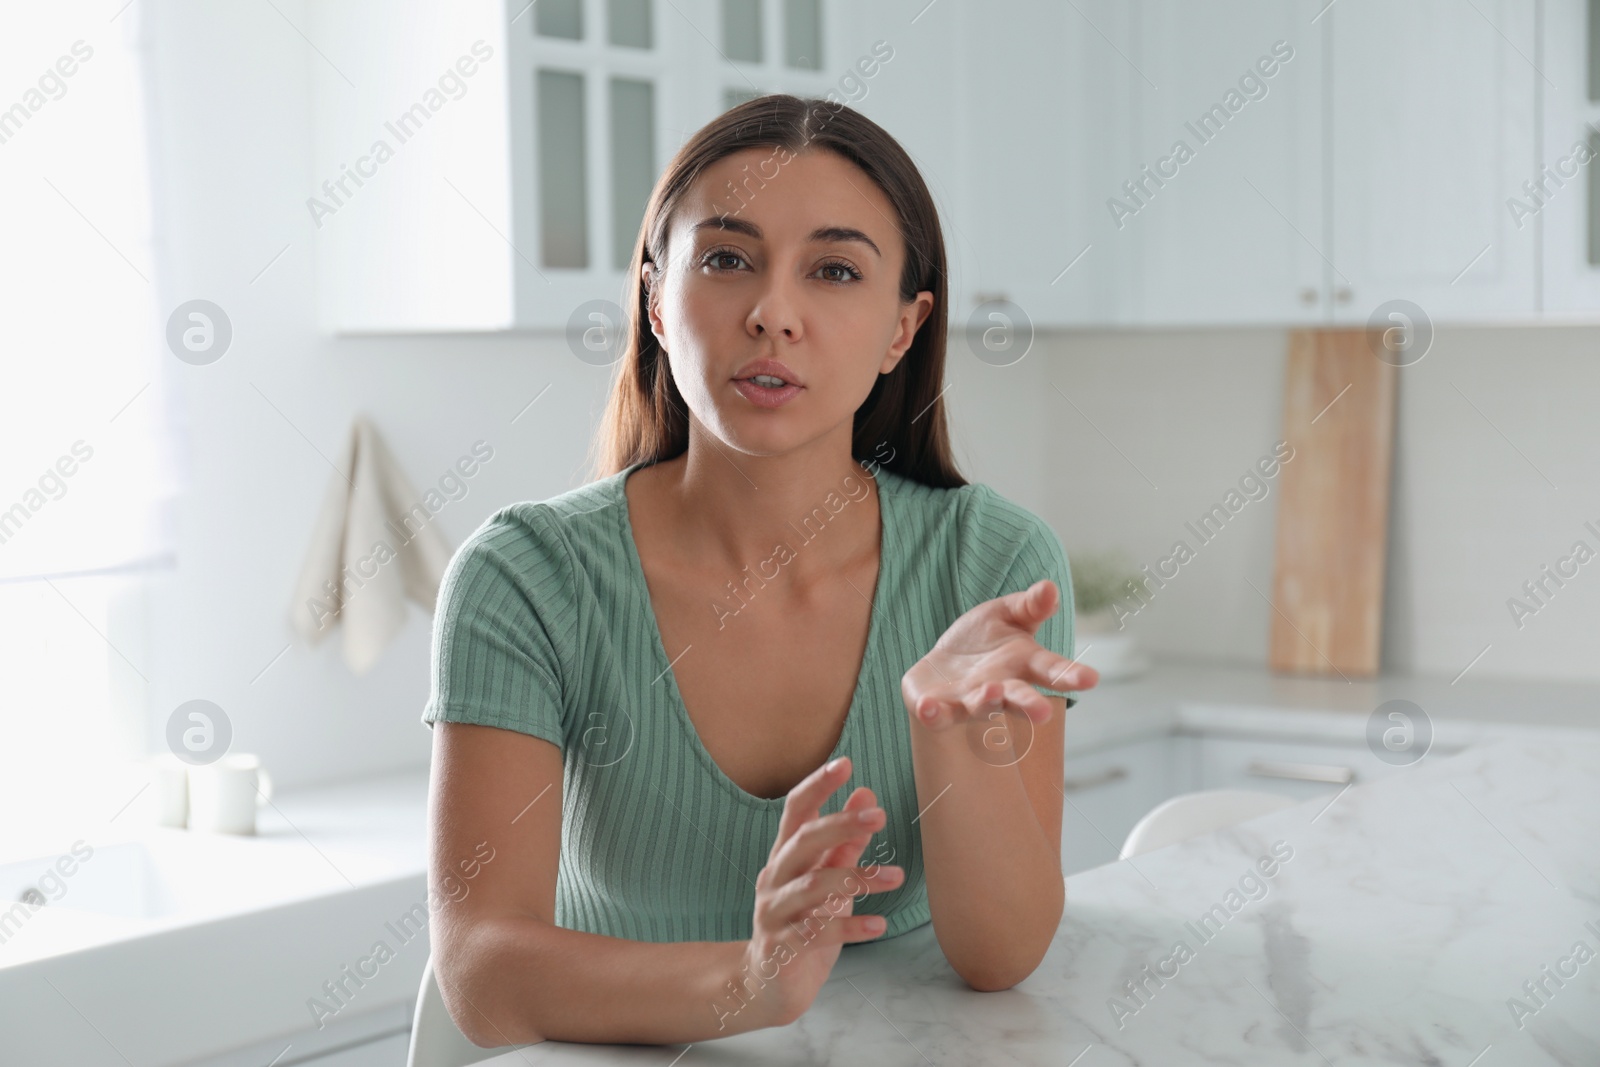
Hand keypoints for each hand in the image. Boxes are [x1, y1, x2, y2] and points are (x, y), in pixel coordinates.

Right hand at [733, 756, 902, 1029]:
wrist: (768, 986)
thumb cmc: (802, 926)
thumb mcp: (827, 882)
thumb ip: (845, 844)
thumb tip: (866, 796)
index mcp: (785, 857)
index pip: (795, 811)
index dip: (817, 786)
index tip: (846, 763)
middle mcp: (774, 879)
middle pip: (803, 841)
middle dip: (840, 824)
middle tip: (879, 815)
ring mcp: (774, 913)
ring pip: (813, 886)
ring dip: (858, 878)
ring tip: (897, 878)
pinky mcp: (781, 948)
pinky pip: (816, 932)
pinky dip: (850, 925)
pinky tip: (879, 924)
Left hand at [901, 579, 1098, 731]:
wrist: (943, 668)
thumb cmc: (984, 640)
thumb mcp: (1006, 615)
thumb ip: (1029, 606)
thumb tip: (1050, 587)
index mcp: (1023, 664)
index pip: (1050, 669)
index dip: (1070, 675)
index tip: (1091, 679)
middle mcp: (1000, 688)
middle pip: (1018, 697)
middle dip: (1029, 704)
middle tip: (1043, 714)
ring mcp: (969, 701)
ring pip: (979, 705)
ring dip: (985, 702)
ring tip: (990, 693)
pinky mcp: (938, 708)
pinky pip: (936, 714)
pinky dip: (932, 712)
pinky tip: (927, 708)